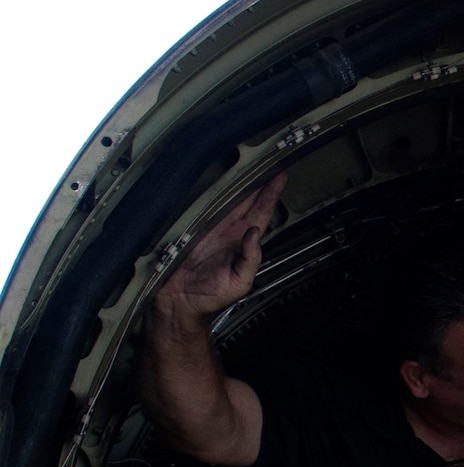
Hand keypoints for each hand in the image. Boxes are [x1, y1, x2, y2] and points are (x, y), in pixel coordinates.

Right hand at [155, 174, 285, 320]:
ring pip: (223, 200)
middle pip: (244, 200)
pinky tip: (213, 182)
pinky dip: (205, 195)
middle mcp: (225, 232)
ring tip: (247, 164)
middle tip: (268, 160)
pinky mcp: (187, 230)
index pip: (260, 214)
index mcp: (240, 243)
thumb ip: (251, 259)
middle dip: (256, 181)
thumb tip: (254, 234)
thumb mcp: (240, 282)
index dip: (271, 195)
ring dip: (234, 183)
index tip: (281, 177)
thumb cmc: (210, 298)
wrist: (179, 306)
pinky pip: (197, 208)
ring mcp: (206, 229)